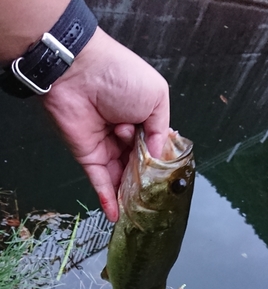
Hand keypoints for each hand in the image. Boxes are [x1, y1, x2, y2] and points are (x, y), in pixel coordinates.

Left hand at [42, 27, 169, 220]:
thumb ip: (160, 131)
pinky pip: (100, 181)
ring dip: (130, 193)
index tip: (168, 181)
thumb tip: (157, 158)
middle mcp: (125, 135)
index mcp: (143, 118)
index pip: (155, 147)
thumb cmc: (120, 76)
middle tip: (156, 200)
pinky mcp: (89, 157)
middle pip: (138, 165)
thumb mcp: (156, 97)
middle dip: (146, 182)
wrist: (79, 72)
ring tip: (141, 212)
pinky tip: (117, 215)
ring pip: (121, 176)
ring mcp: (107, 147)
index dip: (161, 163)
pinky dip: (107, 199)